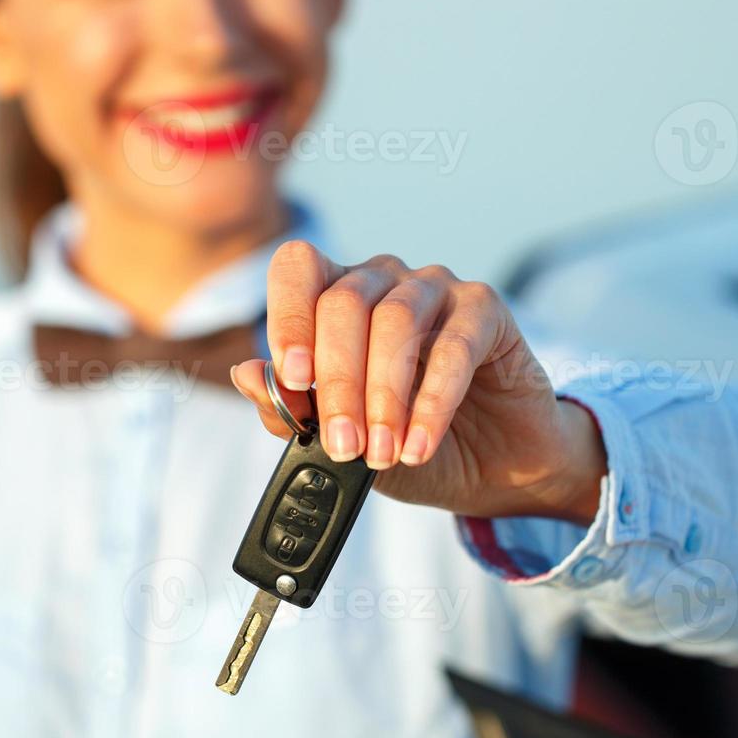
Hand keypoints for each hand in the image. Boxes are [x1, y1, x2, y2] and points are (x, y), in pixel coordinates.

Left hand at [230, 242, 605, 525]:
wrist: (490, 468)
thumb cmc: (407, 443)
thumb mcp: (340, 442)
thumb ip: (291, 411)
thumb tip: (247, 374)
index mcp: (335, 297)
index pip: (298, 269)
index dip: (289, 317)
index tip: (293, 378)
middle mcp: (382, 280)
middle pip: (344, 303)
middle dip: (338, 383)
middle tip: (344, 445)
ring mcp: (435, 288)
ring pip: (395, 320)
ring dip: (384, 396)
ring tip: (384, 453)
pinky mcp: (485, 310)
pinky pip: (454, 345)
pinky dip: (432, 402)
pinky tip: (419, 444)